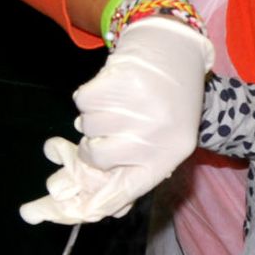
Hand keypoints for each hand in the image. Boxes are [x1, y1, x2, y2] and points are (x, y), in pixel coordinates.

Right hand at [18, 17, 211, 222]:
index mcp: (169, 154)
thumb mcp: (164, 137)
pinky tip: (110, 87)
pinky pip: (83, 101)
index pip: (128, 188)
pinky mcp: (122, 81)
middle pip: (97, 158)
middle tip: (106, 129)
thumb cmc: (168, 99)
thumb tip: (105, 207)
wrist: (176, 47)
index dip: (100, 198)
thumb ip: (137, 167)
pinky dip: (88, 95)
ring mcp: (139, 108)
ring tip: (117, 102)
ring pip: (87, 126)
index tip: (78, 205)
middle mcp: (156, 134)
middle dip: (93, 144)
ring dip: (93, 115)